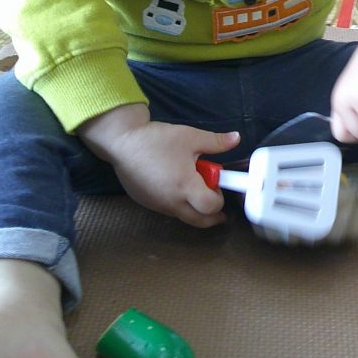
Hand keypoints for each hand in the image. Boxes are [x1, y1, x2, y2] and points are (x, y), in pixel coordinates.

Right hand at [79, 104, 239, 227]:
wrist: (121, 142)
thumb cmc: (157, 140)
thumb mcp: (191, 136)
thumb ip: (216, 142)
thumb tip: (236, 138)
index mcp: (185, 187)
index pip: (211, 207)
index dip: (220, 198)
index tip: (218, 186)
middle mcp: (171, 202)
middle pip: (199, 221)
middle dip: (213, 216)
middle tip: (218, 205)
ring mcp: (157, 205)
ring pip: (183, 216)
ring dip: (195, 209)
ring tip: (195, 188)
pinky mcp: (146, 203)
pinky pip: (169, 210)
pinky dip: (178, 204)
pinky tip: (177, 186)